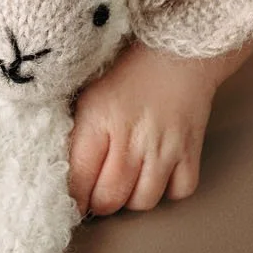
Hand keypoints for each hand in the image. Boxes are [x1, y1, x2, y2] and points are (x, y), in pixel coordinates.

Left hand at [68, 41, 220, 215]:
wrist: (177, 49)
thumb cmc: (127, 70)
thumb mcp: (88, 94)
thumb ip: (76, 131)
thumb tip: (60, 169)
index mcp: (98, 120)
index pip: (79, 179)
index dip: (74, 198)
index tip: (73, 201)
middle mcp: (131, 138)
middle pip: (110, 198)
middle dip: (99, 204)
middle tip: (97, 195)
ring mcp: (164, 147)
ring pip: (143, 201)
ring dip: (132, 199)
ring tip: (127, 183)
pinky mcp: (191, 149)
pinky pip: (179, 191)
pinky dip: (168, 190)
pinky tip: (158, 174)